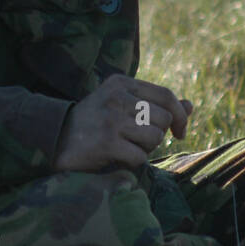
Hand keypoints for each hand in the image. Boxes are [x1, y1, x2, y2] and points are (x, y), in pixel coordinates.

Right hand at [53, 74, 193, 171]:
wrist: (54, 137)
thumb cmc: (94, 121)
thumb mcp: (122, 104)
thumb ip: (155, 104)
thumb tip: (190, 106)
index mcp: (121, 83)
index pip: (166, 95)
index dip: (179, 115)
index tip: (179, 132)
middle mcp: (117, 97)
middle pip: (164, 118)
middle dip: (158, 135)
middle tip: (140, 140)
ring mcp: (111, 120)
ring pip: (154, 137)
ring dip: (146, 148)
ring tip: (126, 147)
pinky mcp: (106, 143)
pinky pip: (140, 156)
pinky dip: (133, 162)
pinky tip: (117, 157)